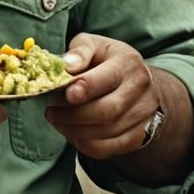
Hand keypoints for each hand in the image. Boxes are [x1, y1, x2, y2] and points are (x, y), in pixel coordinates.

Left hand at [44, 33, 160, 158]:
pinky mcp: (138, 136)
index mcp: (128, 62)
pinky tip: (70, 132)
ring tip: (56, 120)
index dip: (85, 89)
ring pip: (106, 132)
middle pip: (107, 111)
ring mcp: (143, 115)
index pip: (107, 79)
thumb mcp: (93, 45)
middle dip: (73, 114)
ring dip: (74, 130)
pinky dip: (84, 144)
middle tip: (51, 111)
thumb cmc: (105, 60)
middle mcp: (141, 89)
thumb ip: (80, 52)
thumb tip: (66, 66)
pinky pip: (108, 149)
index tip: (65, 94)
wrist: (134, 81)